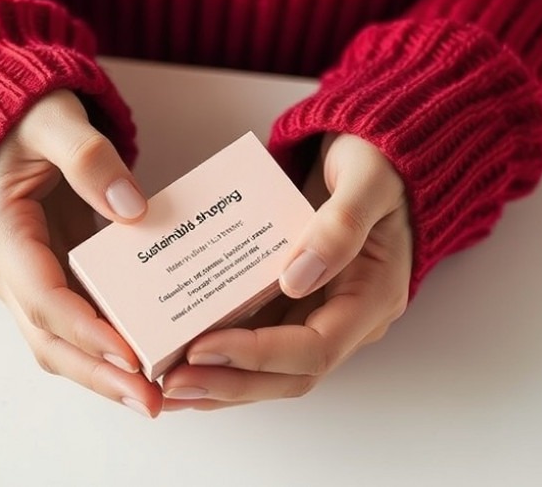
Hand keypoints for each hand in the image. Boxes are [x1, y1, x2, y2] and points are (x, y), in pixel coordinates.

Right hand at [0, 90, 161, 417]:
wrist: (1, 124)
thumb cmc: (26, 117)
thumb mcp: (55, 120)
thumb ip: (90, 158)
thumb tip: (133, 210)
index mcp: (0, 231)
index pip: (42, 297)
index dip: (86, 331)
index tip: (131, 357)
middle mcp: (5, 269)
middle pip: (48, 340)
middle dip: (99, 376)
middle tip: (151, 403)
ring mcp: (24, 281)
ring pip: (58, 345)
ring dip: (103, 376)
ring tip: (158, 398)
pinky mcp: (47, 282)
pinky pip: (74, 328)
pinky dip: (106, 353)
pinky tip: (148, 365)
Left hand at [162, 133, 412, 409]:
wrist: (376, 157)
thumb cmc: (377, 164)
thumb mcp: (367, 181)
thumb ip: (340, 228)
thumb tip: (295, 279)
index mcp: (373, 297)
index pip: (314, 349)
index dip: (257, 355)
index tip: (202, 347)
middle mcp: (349, 320)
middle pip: (288, 375)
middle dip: (228, 383)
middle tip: (170, 382)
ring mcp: (321, 316)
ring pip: (269, 371)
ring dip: (218, 382)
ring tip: (164, 385)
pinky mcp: (296, 307)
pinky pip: (258, 343)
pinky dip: (222, 358)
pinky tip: (180, 361)